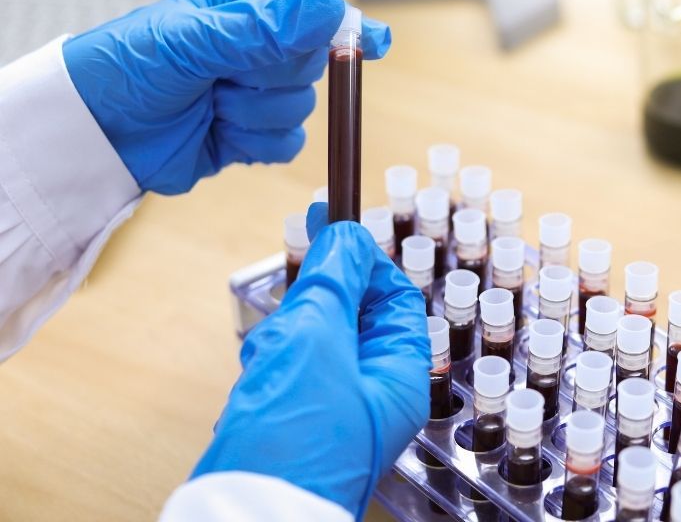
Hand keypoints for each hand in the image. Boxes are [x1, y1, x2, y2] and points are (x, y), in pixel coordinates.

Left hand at [63, 0, 391, 194]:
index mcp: (246, 4)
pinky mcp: (253, 134)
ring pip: (301, 108)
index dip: (341, 27)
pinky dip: (253, 144)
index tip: (372, 43)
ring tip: (210, 105)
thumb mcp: (195, 38)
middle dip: (271, 77)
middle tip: (226, 75)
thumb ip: (266, 27)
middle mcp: (258, 45)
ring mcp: (257, 91)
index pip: (312, 9)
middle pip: (312, 64)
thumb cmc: (129, 67)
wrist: (98, 132)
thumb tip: (329, 9)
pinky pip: (287, 144)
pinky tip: (220, 133)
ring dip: (254, 114)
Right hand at [191, 203, 429, 516]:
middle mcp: (371, 392)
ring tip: (273, 359)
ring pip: (309, 340)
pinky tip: (258, 381)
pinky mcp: (292, 416)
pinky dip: (267, 364)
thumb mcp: (319, 340)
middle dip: (314, 304)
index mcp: (398, 375)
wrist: (242, 512)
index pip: (393, 298)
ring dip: (286, 337)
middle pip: (349, 314)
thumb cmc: (295, 440)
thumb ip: (333, 282)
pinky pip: (283, 370)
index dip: (364, 261)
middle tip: (293, 311)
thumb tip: (347, 238)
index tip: (332, 228)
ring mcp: (330, 406)